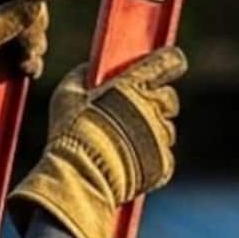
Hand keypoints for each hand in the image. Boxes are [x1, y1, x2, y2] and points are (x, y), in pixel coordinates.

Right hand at [8, 47, 186, 237]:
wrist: (81, 175)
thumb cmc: (71, 132)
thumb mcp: (66, 94)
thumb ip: (83, 76)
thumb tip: (90, 68)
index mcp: (133, 85)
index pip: (167, 62)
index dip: (170, 62)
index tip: (172, 63)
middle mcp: (152, 108)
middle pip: (169, 98)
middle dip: (157, 103)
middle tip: (134, 113)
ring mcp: (160, 137)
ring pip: (166, 129)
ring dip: (152, 132)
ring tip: (125, 143)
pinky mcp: (162, 163)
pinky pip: (163, 156)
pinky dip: (151, 158)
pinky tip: (130, 162)